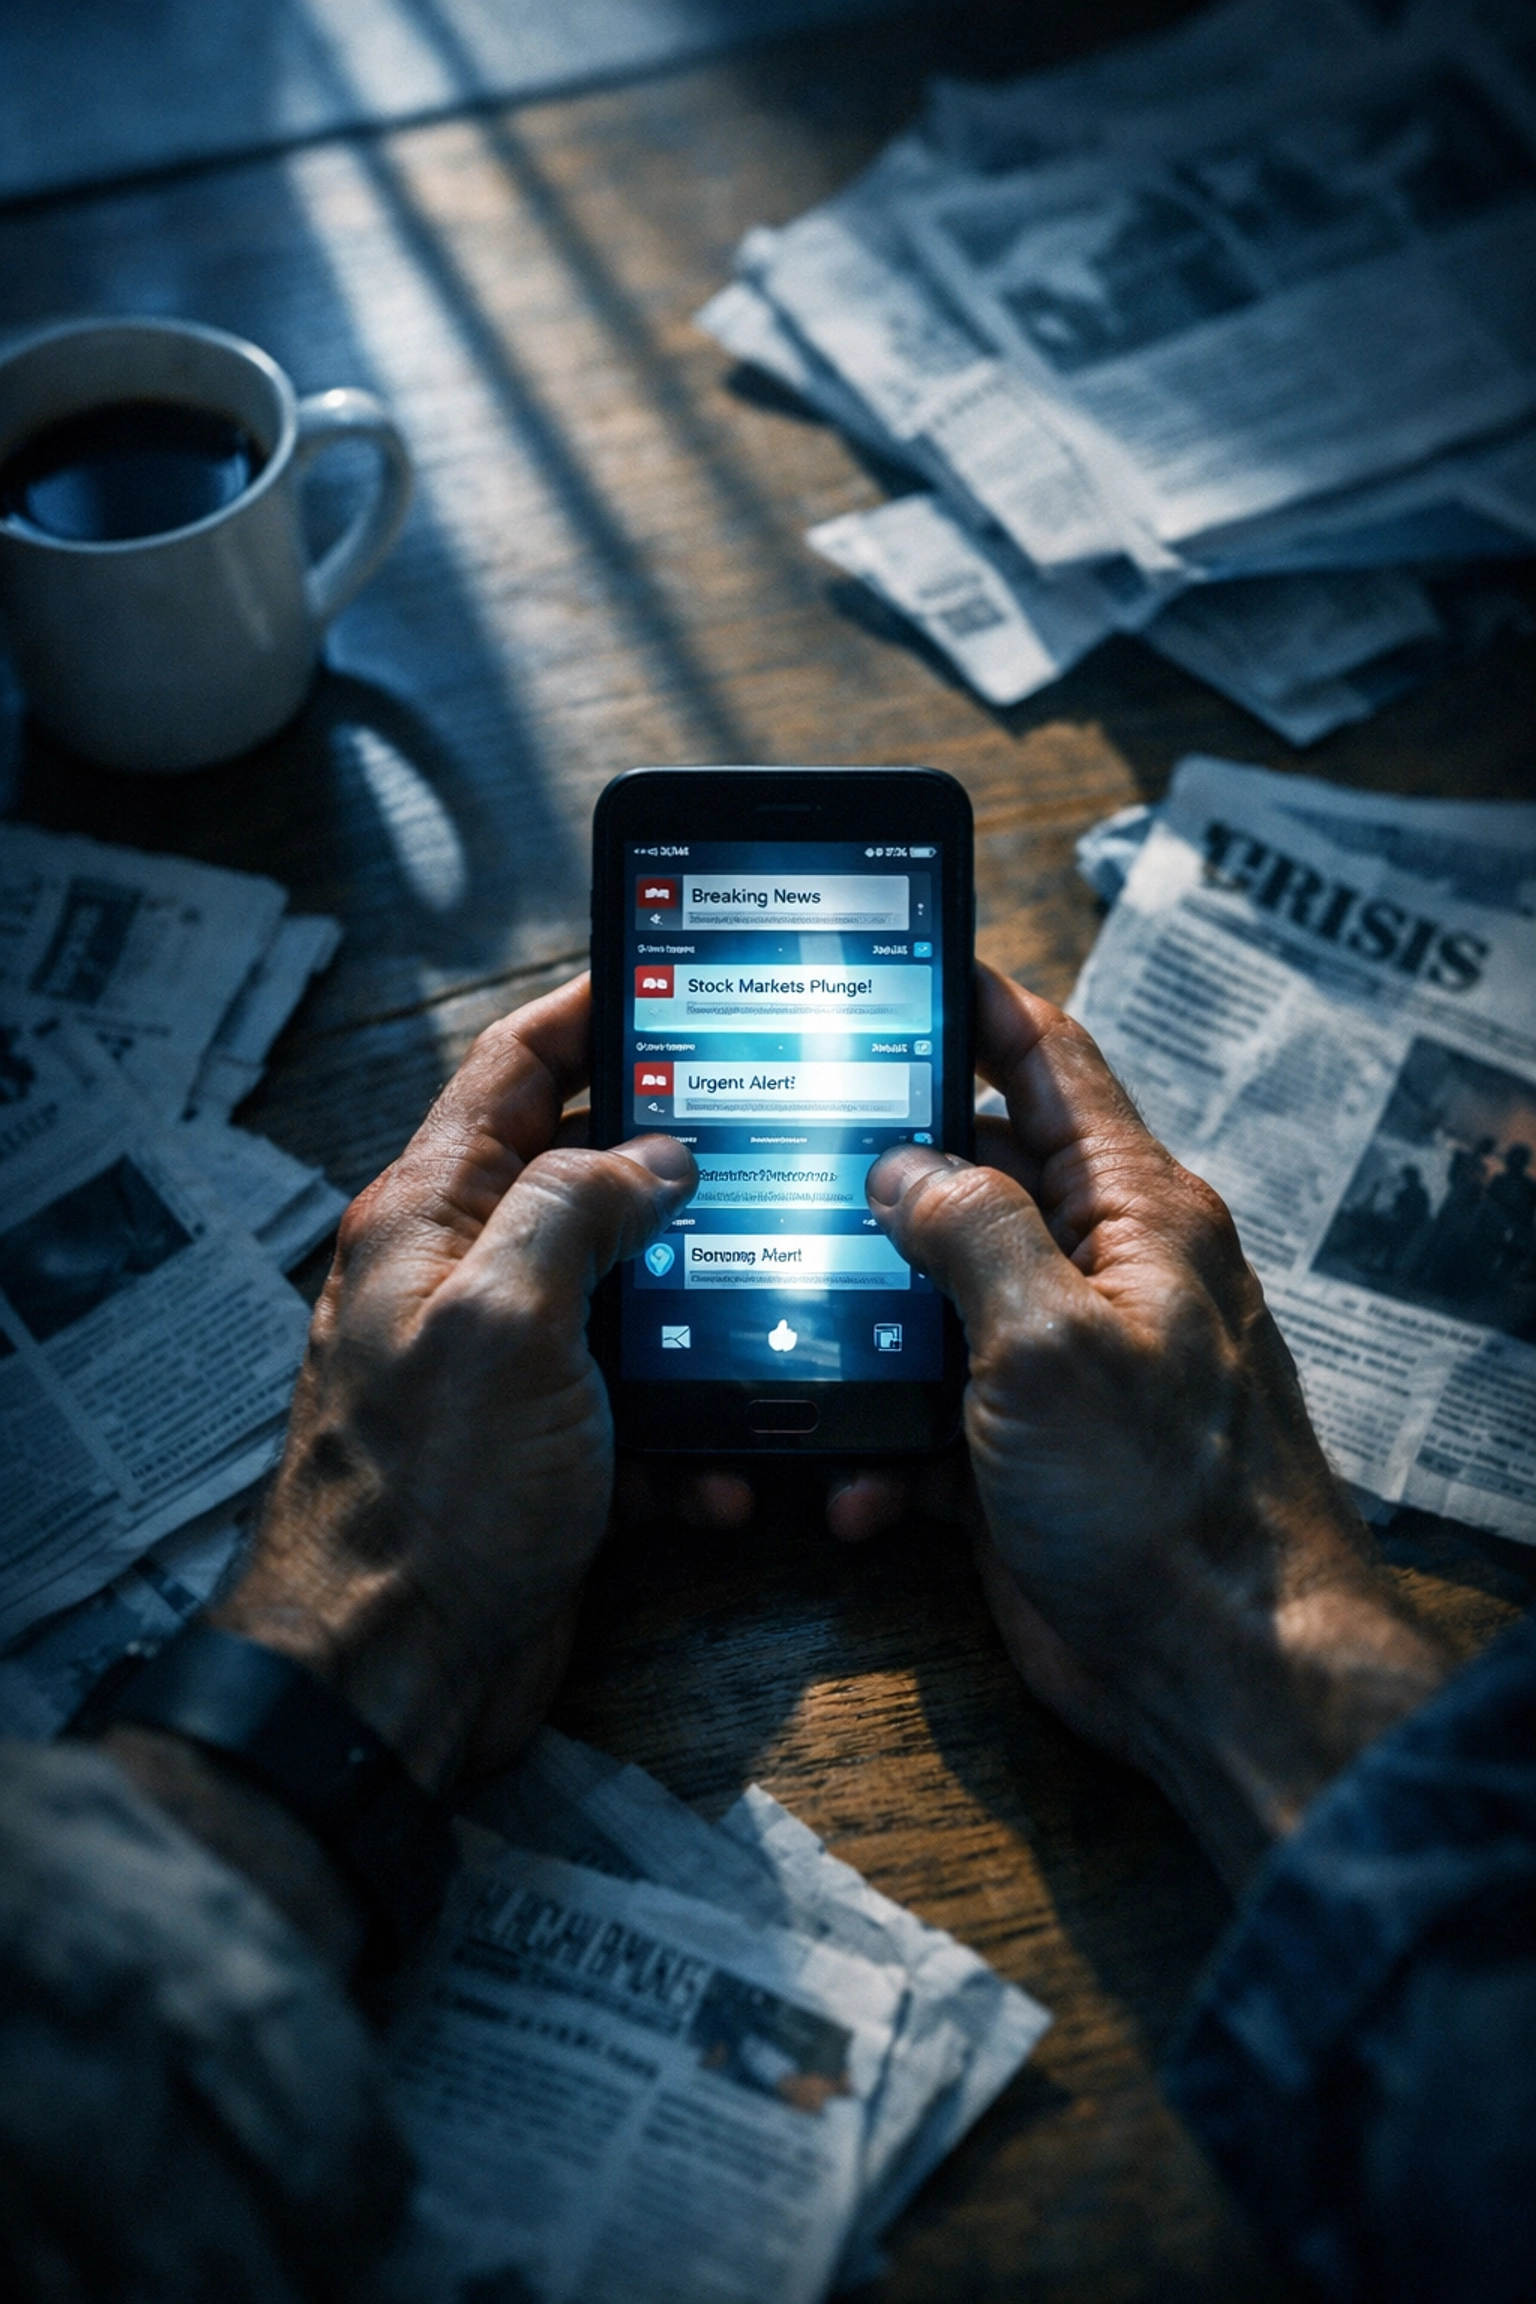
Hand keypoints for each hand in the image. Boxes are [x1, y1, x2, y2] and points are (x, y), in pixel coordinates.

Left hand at [211, 974, 694, 1793]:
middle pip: (583, 1178)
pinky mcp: (548, 1447)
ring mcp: (508, 1365)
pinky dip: (690, 1434)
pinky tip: (718, 1474)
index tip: (665, 976)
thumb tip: (651, 1153)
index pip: (512, 1072)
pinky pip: (641, 1408)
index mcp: (431, 1219)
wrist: (391, 1673)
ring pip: (632, 1299)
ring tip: (771, 1330)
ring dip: (703, 1322)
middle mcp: (463, 1277)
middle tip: (773, 1152)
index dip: (586, 1012)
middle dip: (677, 1172)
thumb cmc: (426, 1498)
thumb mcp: (504, 1320)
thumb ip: (574, 1209)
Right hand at [851, 965, 1449, 1888]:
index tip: (909, 968)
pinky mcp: (1022, 1451)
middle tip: (786, 1154)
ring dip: (866, 1327)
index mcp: (1135, 1217)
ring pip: (935, 1302)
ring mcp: (1059, 1364)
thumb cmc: (1166, 1501)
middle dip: (886, 1174)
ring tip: (795, 1336)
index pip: (1055, 1068)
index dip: (984, 1009)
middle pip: (979, 1179)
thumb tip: (909, 1164)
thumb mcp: (1055, 1339)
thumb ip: (975, 1231)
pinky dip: (882, 1440)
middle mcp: (1101, 1275)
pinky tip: (858, 1482)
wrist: (1213, 1670)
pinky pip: (930, 1413)